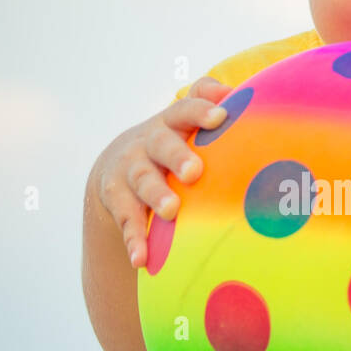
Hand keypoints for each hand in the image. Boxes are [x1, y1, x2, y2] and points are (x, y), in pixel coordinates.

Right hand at [96, 76, 232, 266]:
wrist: (117, 164)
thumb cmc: (171, 142)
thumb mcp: (184, 120)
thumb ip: (205, 100)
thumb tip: (234, 91)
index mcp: (171, 123)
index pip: (185, 109)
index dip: (201, 111)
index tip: (220, 116)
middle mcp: (147, 143)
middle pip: (161, 145)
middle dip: (177, 156)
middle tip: (194, 171)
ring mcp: (129, 171)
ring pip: (142, 181)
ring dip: (156, 196)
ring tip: (171, 211)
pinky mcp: (117, 200)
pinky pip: (126, 220)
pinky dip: (134, 240)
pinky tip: (141, 259)